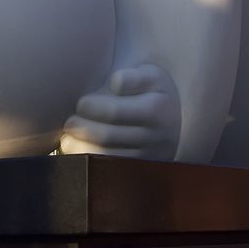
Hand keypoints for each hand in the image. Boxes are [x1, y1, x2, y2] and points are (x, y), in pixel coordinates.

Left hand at [61, 63, 180, 160]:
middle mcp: (154, 137)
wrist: (179, 121)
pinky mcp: (142, 171)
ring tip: (69, 137)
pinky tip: (79, 151)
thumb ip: (133, 77)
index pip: (115, 112)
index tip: (80, 102)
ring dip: (83, 148)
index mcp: (156, 109)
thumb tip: (114, 83)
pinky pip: (112, 170)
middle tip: (69, 122)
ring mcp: (149, 158)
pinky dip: (92, 162)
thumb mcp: (152, 76)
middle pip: (109, 136)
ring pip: (108, 157)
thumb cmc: (156, 92)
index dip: (93, 108)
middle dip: (83, 129)